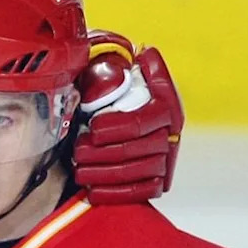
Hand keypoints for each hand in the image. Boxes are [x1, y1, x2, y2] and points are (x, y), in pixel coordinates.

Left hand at [73, 30, 184, 204]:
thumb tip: (142, 53)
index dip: (118, 127)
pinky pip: (141, 192)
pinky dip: (115, 194)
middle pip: (138, 150)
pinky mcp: (158, 182)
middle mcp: (170, 133)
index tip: (93, 128)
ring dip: (104, 174)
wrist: (121, 118)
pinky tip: (92, 191)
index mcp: (166, 105)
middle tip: (77, 151)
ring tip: (79, 170)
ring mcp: (166, 160)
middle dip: (103, 153)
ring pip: (138, 172)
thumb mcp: (114, 73)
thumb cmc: (113, 94)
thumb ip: (120, 65)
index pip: (144, 121)